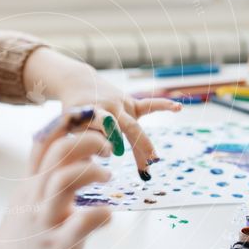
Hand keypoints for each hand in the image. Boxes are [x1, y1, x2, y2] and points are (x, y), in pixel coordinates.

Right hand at [0, 107, 112, 248]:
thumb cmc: (18, 237)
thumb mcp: (24, 198)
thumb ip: (40, 174)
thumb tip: (65, 149)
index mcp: (31, 183)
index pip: (45, 141)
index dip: (70, 125)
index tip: (90, 126)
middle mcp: (36, 197)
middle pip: (59, 152)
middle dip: (88, 142)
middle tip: (106, 151)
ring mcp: (45, 220)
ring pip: (64, 180)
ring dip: (92, 172)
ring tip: (107, 178)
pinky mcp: (57, 246)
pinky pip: (80, 223)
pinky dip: (100, 214)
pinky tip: (106, 216)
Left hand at [57, 71, 182, 180]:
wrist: (78, 83)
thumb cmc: (72, 112)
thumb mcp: (69, 126)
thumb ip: (82, 141)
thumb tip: (106, 156)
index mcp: (94, 112)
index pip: (103, 129)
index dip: (106, 142)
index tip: (109, 156)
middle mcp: (111, 107)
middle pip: (128, 128)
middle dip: (138, 146)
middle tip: (146, 166)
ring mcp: (123, 104)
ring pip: (135, 127)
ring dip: (143, 146)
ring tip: (152, 162)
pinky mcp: (131, 103)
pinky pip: (150, 105)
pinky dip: (164, 106)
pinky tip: (179, 108)